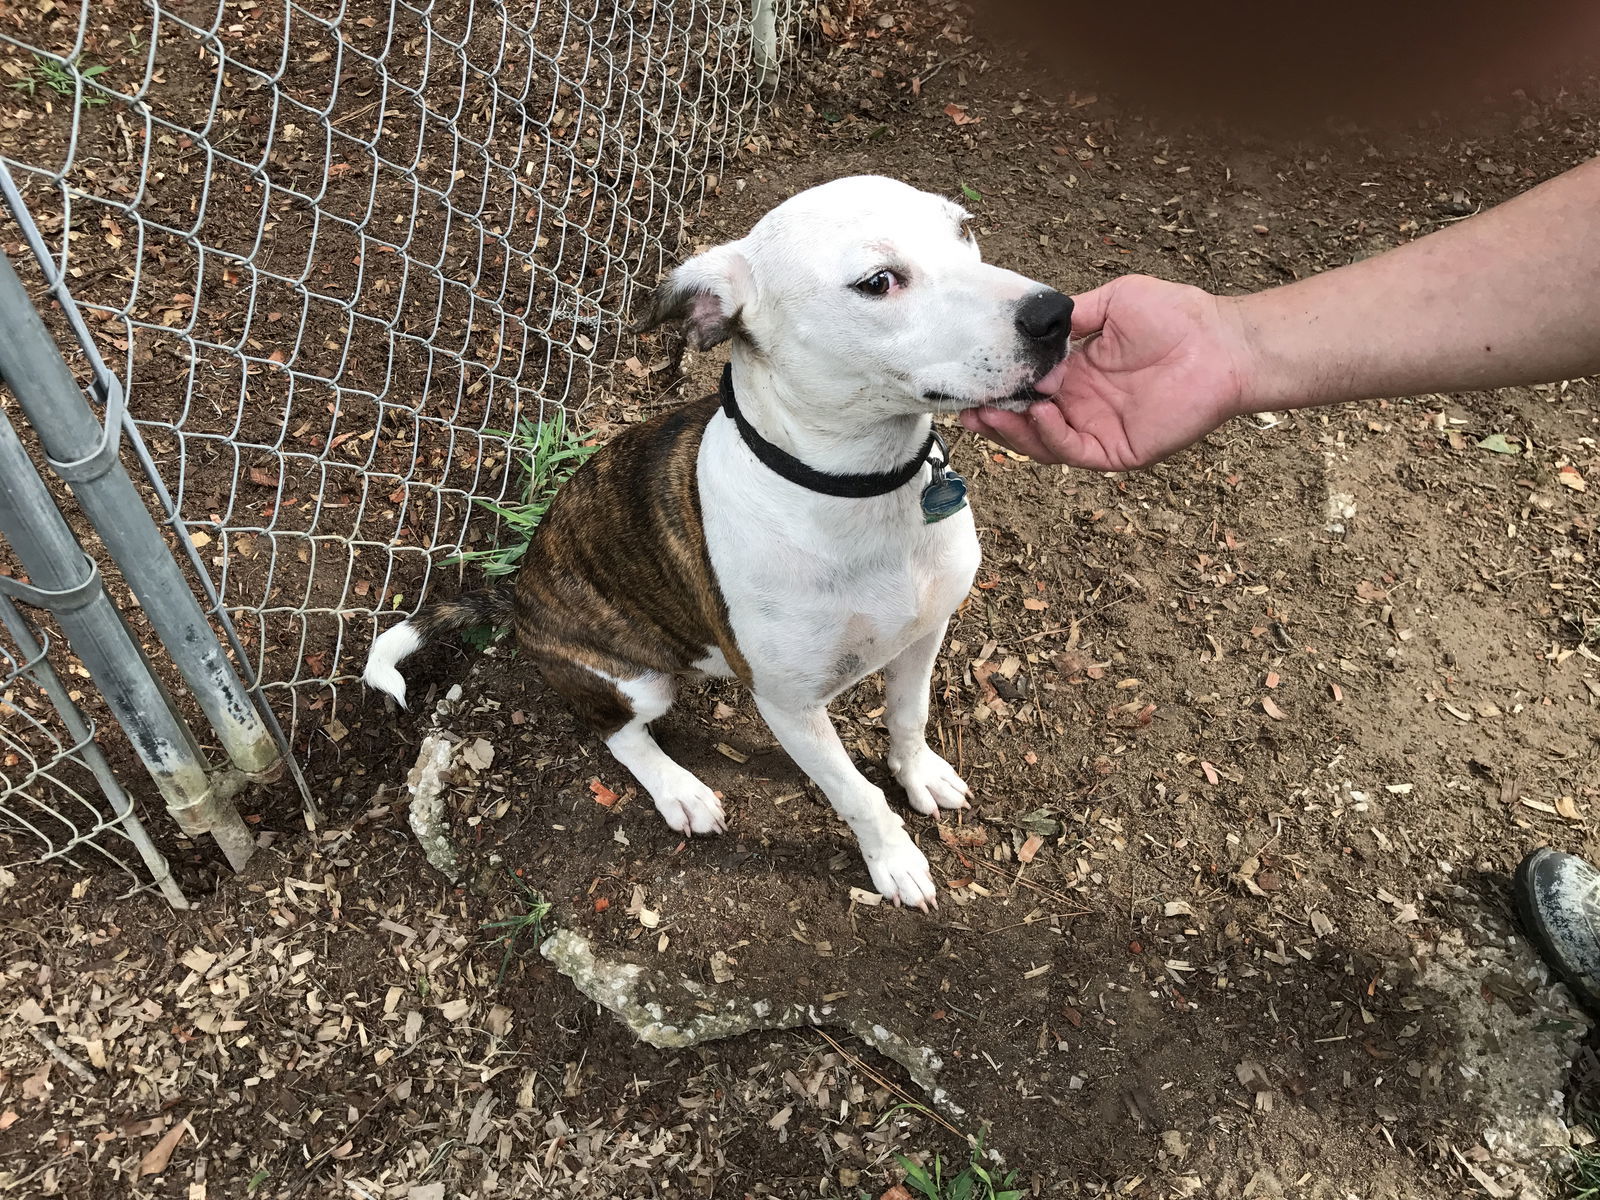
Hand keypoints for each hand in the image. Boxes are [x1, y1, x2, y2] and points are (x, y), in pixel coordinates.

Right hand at [962, 275, 1253, 469]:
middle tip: (965, 408)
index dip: (998, 388)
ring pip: (1042, 443)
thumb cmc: (1177, 315)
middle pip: (1026, 422)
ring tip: (989, 414)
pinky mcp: (1118, 449)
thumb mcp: (1112, 302)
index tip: (969, 382)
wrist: (1221, 342)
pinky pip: (1074, 451)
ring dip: (1013, 432)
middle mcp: (1083, 405)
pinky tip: (1037, 414)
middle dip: (993, 417)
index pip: (1027, 389)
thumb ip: (1072, 316)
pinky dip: (1051, 437)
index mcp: (1078, 374)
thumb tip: (1032, 323)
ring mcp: (1098, 429)